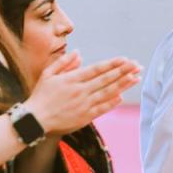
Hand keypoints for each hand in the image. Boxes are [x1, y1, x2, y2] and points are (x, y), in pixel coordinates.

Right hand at [25, 52, 140, 134]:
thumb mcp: (48, 74)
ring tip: (136, 77)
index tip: (125, 59)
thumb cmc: (40, 96)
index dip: (112, 64)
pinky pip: (102, 108)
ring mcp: (84, 104)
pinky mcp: (85, 117)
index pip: (97, 69)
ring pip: (108, 92)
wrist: (35, 120)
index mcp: (72, 79)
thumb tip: (78, 53)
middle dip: (124, 71)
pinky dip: (113, 102)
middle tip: (137, 65)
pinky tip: (123, 95)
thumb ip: (64, 62)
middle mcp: (80, 91)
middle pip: (106, 79)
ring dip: (123, 85)